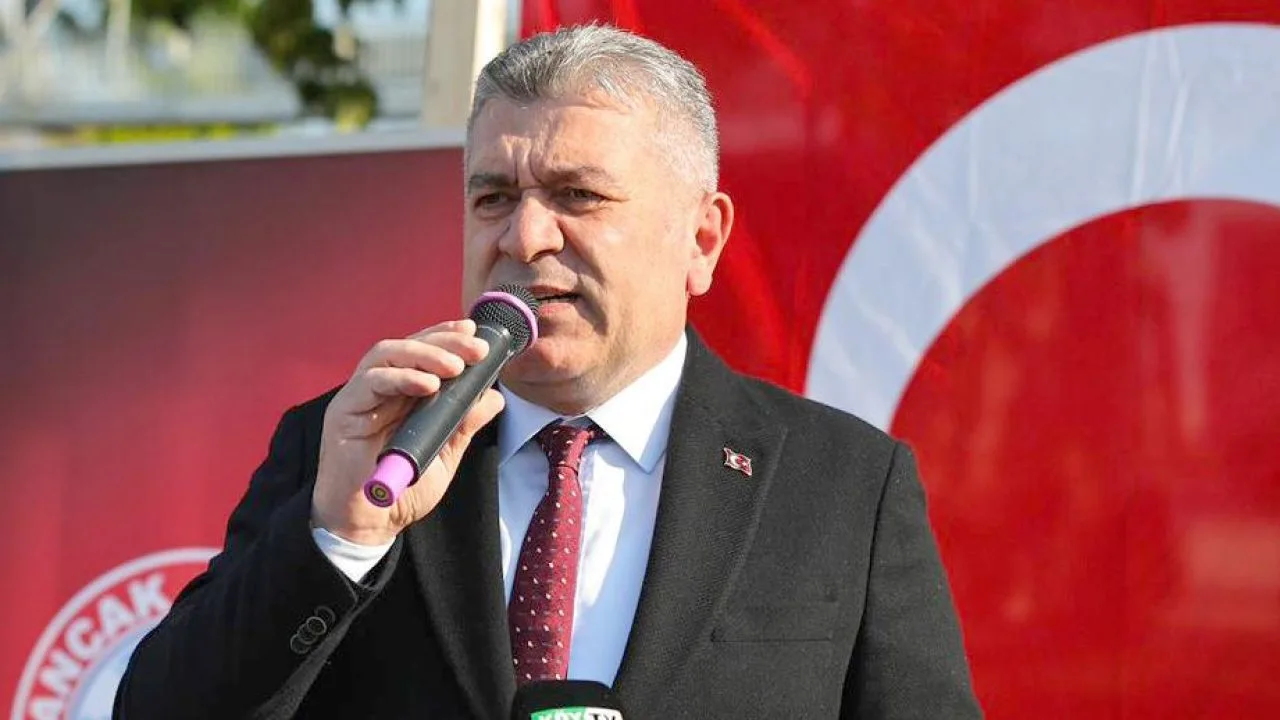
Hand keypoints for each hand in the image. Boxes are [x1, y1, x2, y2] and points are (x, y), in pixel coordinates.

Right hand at [311, 319, 504, 544]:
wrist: (370, 526)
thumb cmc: (402, 490)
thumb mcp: (445, 454)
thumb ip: (465, 423)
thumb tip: (495, 396)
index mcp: (401, 393)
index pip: (422, 351)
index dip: (447, 337)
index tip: (476, 334)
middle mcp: (379, 389)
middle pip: (407, 345)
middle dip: (444, 341)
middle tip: (475, 348)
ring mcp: (360, 397)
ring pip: (386, 354)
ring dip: (424, 354)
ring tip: (455, 366)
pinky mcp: (343, 411)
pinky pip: (370, 382)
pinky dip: (400, 377)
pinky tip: (427, 385)